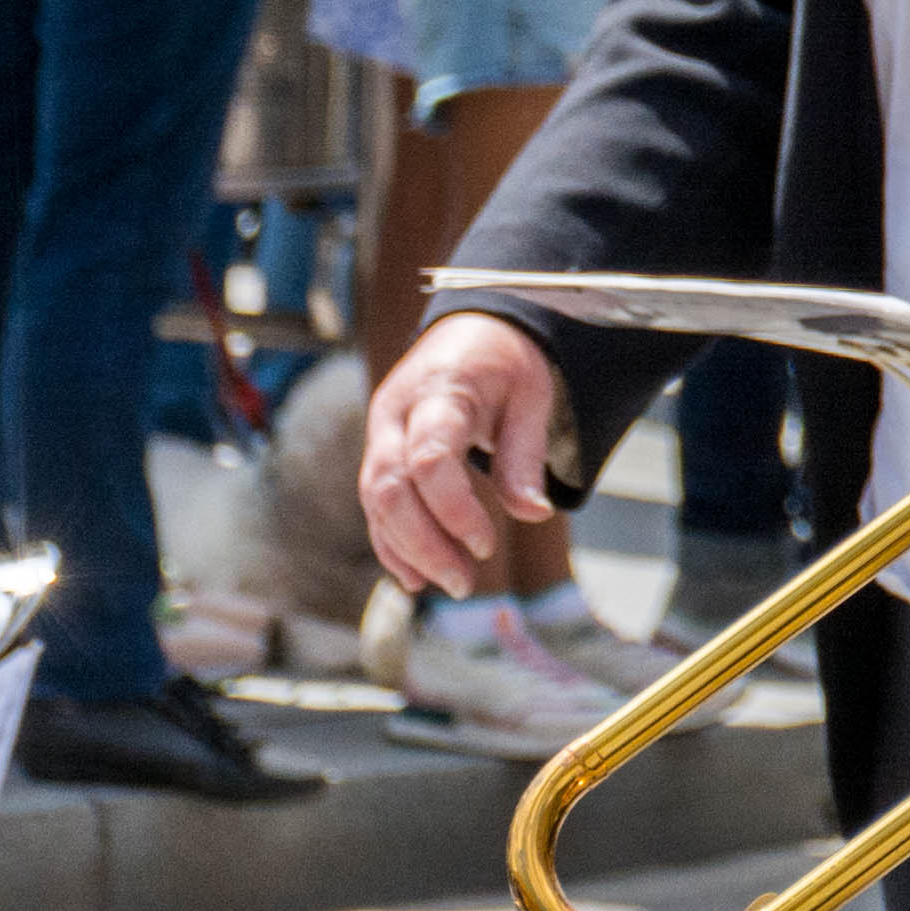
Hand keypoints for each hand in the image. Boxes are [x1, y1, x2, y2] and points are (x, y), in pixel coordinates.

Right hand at [363, 314, 572, 591]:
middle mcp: (396, 412)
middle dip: (422, 544)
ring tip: (452, 583)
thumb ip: (526, 455)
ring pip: (375, 501)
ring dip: (407, 551)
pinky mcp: (379, 451)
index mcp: (440, 390)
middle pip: (389, 488)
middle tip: (463, 582)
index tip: (487, 544)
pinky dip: (392, 541)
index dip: (452, 510)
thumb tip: (534, 514)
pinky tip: (416, 575)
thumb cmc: (507, 360)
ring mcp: (380, 432)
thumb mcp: (531, 395)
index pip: (429, 459)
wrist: (471, 327)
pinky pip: (375, 502)